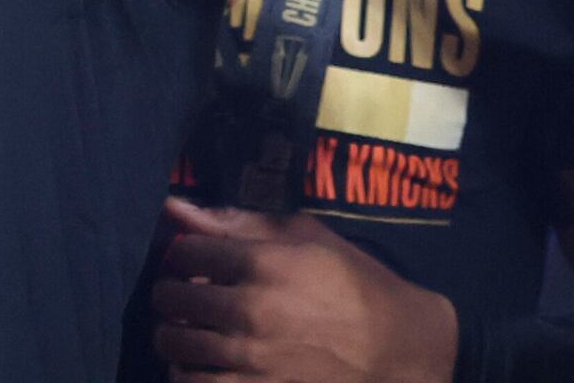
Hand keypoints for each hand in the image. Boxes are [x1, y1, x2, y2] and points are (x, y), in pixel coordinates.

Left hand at [152, 201, 456, 381]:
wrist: (402, 353)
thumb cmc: (356, 286)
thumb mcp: (307, 237)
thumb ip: (238, 222)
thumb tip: (176, 208)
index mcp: (261, 264)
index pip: (184, 253)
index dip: (181, 255)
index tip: (190, 262)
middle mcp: (249, 312)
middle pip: (171, 300)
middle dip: (171, 296)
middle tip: (183, 299)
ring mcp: (252, 361)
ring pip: (175, 347)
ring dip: (175, 338)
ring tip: (188, 334)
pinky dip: (189, 376)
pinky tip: (202, 368)